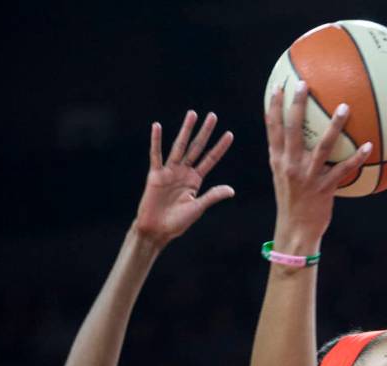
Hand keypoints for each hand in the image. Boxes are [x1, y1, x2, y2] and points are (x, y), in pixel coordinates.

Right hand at [133, 110, 234, 247]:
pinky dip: (156, 141)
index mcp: (195, 180)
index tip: (230, 134)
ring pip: (179, 147)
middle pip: (197, 148)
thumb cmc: (177, 222)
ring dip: (186, 131)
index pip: (210, 159)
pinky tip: (157, 126)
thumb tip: (231, 190)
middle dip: (205, 132)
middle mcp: (183, 172)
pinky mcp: (155, 175)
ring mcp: (169, 172)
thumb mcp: (198, 208)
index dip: (220, 147)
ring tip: (192, 114)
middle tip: (213, 116)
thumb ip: (212, 196)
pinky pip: (156, 155)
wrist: (157, 230)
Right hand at [266, 82, 370, 245]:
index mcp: (278, 160)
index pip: (273, 128)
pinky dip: (357, 158)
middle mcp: (290, 165)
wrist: (295, 229)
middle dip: (298, 105)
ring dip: (334, 125)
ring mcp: (307, 176)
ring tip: (345, 107)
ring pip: (323, 146)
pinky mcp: (324, 188)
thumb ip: (287, 156)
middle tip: (305, 83)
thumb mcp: (283, 176)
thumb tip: (296, 136)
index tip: (279, 85)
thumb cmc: (293, 201)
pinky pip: (343, 170)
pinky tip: (369, 146)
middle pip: (293, 129)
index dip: (274, 106)